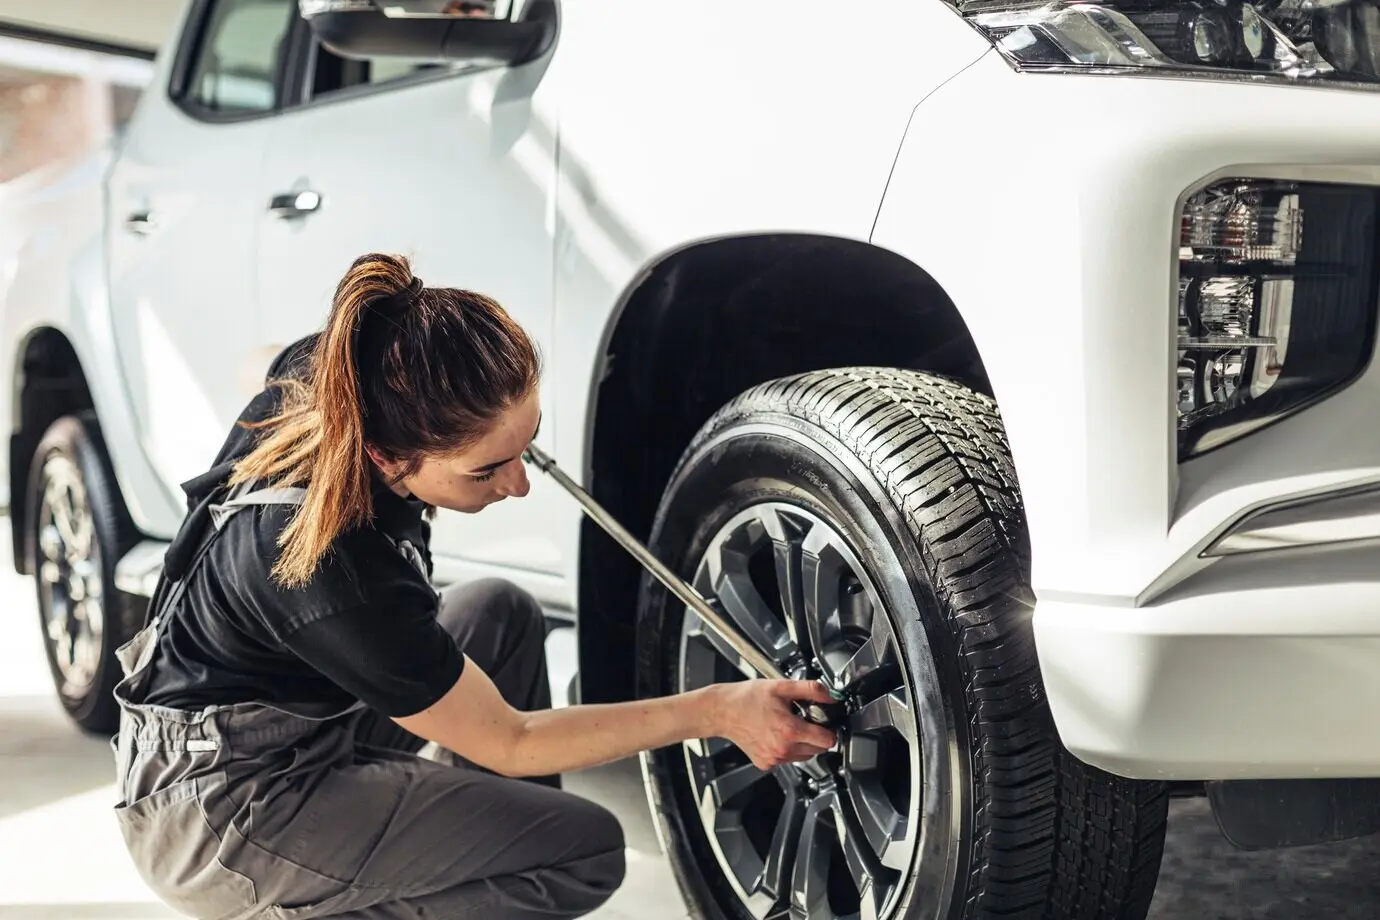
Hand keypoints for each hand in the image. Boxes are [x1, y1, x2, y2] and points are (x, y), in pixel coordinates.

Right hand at [711, 679, 840, 770]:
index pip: (827, 741)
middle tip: (804, 720)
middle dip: (817, 736)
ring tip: (789, 726)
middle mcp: (783, 749)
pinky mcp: (766, 764)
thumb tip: (830, 696)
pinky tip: (776, 734)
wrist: (722, 711)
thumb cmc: (747, 698)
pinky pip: (787, 760)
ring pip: (804, 756)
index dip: (830, 730)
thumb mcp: (781, 686)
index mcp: (789, 730)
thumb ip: (810, 690)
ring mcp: (774, 759)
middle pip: (818, 750)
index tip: (825, 722)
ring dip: (803, 744)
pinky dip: (787, 750)